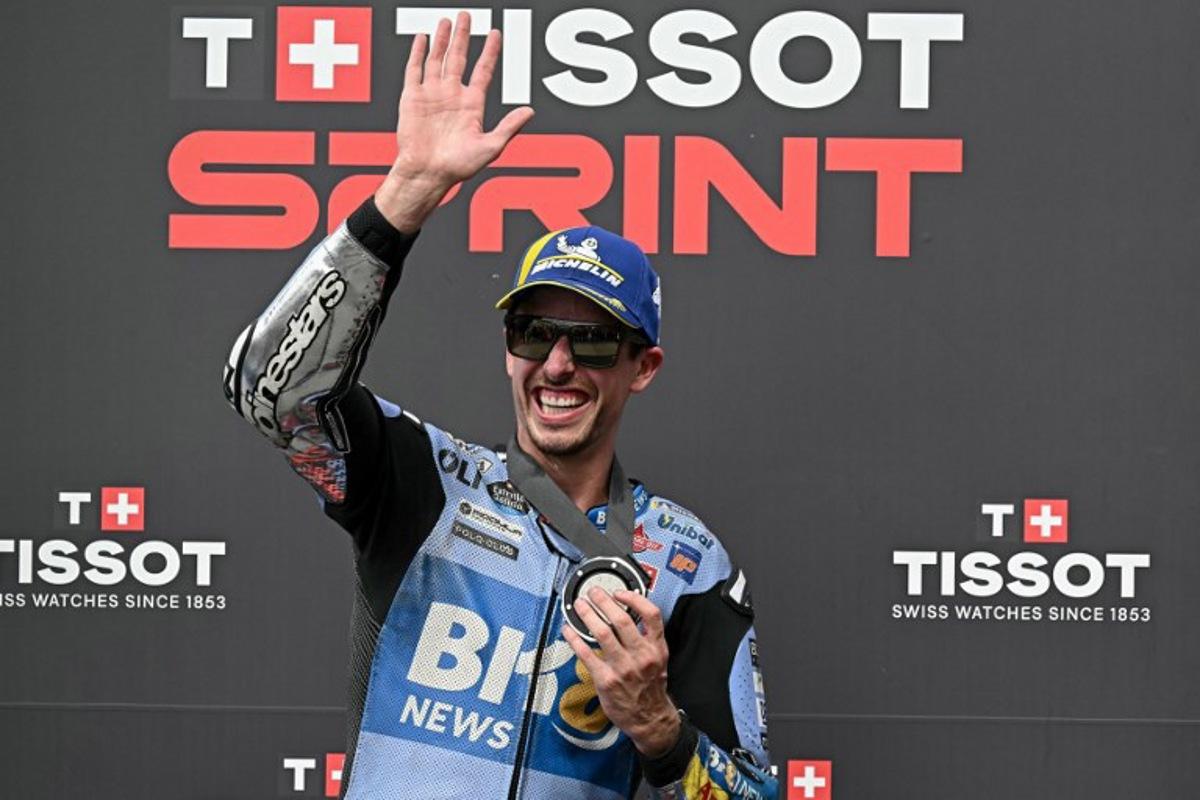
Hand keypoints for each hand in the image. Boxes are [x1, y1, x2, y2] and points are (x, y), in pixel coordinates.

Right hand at [375, 11, 534, 231]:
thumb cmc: (458, 166)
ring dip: (443, 39)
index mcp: (472, 104)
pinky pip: (415, 69)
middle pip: (460, 57)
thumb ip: (509, 127)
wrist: (427, 174)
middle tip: (468, 15)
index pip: (483, 70)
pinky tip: (424, 37)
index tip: (496, 33)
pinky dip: (419, 53)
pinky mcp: (412, 97)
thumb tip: (530, 111)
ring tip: (447, 20)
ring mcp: (432, 94)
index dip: (490, 52)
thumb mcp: (491, 147)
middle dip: (464, 36)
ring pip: (438, 59)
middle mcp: (452, 95)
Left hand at [562, 587, 680, 756]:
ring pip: (603, 634)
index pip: (651, 615)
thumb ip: (648, 638)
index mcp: (656, 648)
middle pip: (621, 620)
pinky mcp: (606, 680)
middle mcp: (641, 656)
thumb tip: (631, 615)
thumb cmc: (651, 689)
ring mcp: (623, 668)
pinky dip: (575, 639)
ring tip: (580, 606)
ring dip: (588, 615)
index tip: (620, 593)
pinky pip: (586, 654)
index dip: (634, 599)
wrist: (650, 719)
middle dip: (604, 602)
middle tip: (594, 593)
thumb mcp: (660, 660)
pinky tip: (569, 632)